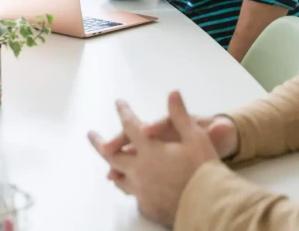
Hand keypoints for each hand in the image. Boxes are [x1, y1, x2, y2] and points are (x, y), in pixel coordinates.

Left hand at [89, 92, 219, 227]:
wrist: (207, 204)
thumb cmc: (203, 167)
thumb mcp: (196, 136)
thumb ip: (180, 115)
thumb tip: (172, 92)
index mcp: (150, 150)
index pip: (131, 126)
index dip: (124, 112)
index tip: (118, 102)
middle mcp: (139, 169)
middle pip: (112, 154)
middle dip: (100, 142)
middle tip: (91, 134)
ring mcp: (141, 189)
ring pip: (119, 176)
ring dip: (111, 165)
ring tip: (107, 161)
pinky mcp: (147, 204)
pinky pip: (130, 192)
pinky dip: (126, 183)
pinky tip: (128, 183)